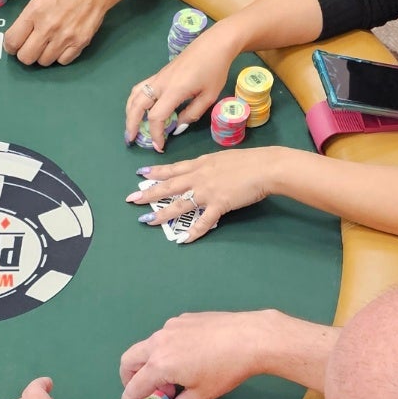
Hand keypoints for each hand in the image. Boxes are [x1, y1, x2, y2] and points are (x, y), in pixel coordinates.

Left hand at [4, 0, 129, 65]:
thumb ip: (31, 16)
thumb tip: (22, 34)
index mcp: (34, 11)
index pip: (12, 41)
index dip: (10, 46)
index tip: (14, 45)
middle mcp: (48, 27)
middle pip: (26, 57)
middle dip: (25, 54)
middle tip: (30, 46)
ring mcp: (65, 37)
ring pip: (44, 62)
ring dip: (43, 55)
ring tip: (49, 43)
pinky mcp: (81, 43)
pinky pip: (63, 61)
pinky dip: (60, 56)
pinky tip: (62, 45)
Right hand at [119, 309, 277, 398]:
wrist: (250, 337)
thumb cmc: (226, 370)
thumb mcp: (201, 395)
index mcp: (159, 365)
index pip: (133, 388)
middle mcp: (158, 343)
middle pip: (129, 360)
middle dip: (129, 378)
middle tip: (143, 392)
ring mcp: (170, 328)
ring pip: (147, 346)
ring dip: (149, 363)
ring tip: (171, 377)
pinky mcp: (183, 319)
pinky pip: (165, 336)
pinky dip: (165, 349)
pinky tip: (187, 357)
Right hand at [125, 24, 235, 148]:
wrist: (214, 45)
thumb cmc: (215, 70)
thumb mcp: (208, 97)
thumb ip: (192, 114)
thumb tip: (177, 128)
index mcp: (174, 90)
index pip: (156, 117)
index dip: (155, 134)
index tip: (160, 147)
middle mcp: (161, 83)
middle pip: (137, 105)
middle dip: (131, 124)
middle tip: (131, 140)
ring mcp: (158, 77)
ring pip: (135, 95)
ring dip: (129, 111)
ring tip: (131, 126)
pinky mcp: (159, 74)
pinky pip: (140, 87)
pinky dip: (134, 100)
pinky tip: (138, 108)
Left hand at [126, 145, 280, 242]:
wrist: (265, 167)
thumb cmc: (248, 161)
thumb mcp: (222, 158)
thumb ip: (209, 165)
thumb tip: (201, 169)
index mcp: (201, 164)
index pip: (173, 168)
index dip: (156, 172)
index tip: (140, 174)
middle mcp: (199, 177)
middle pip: (169, 186)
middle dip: (149, 193)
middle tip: (132, 199)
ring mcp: (208, 191)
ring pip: (180, 204)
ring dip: (162, 213)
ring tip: (147, 221)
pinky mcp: (220, 204)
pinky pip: (204, 221)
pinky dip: (194, 232)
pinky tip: (184, 240)